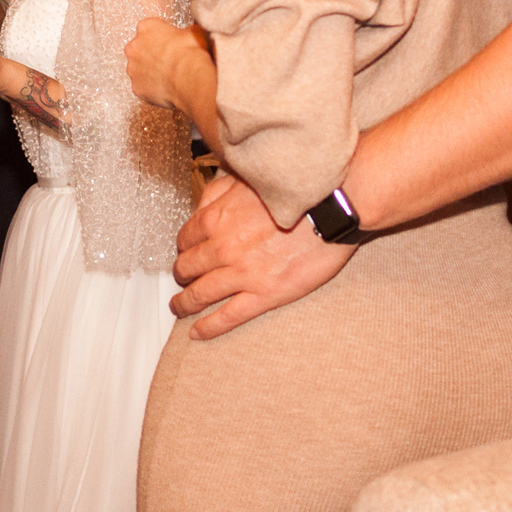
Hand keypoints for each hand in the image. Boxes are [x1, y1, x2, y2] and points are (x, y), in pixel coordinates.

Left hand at [126, 19, 210, 111]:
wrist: (189, 79)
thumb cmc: (190, 54)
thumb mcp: (194, 32)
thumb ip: (184, 31)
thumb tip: (188, 35)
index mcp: (146, 27)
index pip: (149, 28)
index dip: (161, 35)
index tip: (169, 41)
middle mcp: (134, 46)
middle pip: (139, 48)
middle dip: (151, 52)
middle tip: (168, 58)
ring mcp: (133, 68)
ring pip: (139, 68)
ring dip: (149, 70)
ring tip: (167, 74)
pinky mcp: (136, 87)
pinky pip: (142, 85)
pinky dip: (150, 86)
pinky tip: (164, 86)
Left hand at [171, 173, 352, 338]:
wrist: (331, 209)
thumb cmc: (295, 191)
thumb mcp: (247, 179)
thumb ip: (218, 192)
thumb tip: (200, 205)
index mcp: (216, 218)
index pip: (185, 238)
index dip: (184, 247)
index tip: (186, 251)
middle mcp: (222, 248)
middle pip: (187, 267)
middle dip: (181, 275)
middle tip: (182, 280)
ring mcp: (241, 275)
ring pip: (199, 295)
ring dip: (184, 304)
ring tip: (180, 308)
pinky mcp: (263, 295)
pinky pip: (227, 317)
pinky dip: (208, 327)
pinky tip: (197, 333)